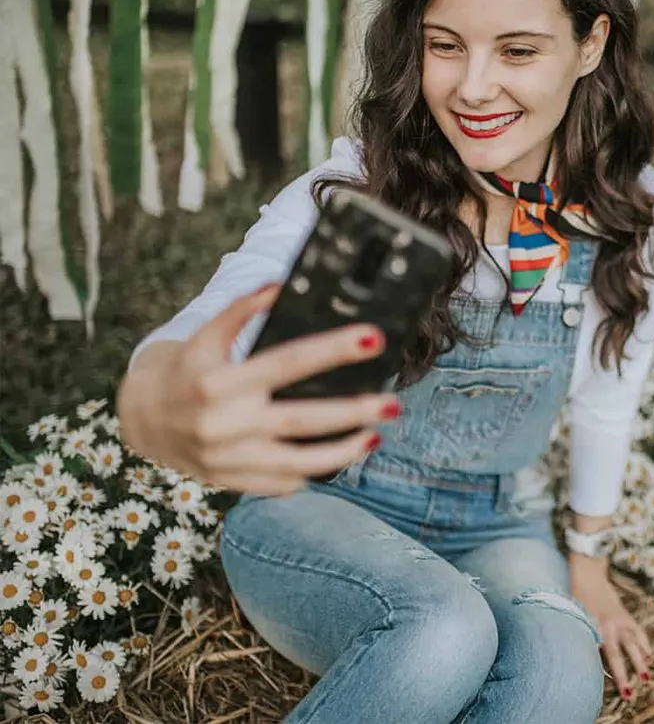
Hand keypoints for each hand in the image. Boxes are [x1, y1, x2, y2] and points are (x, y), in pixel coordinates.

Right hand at [116, 282, 398, 496]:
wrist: (142, 418)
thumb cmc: (187, 369)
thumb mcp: (206, 335)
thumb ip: (241, 311)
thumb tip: (281, 287)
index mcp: (218, 380)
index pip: (287, 361)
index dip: (332, 349)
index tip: (373, 339)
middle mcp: (223, 423)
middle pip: (301, 419)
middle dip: (353, 412)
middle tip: (393, 402)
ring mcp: (228, 459)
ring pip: (298, 463)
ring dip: (343, 451)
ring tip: (376, 435)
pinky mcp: (232, 481)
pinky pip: (282, 483)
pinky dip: (313, 470)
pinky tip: (340, 455)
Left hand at [570, 563, 652, 702]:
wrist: (588, 575)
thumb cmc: (577, 598)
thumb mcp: (576, 618)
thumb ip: (585, 637)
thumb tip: (589, 659)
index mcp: (597, 627)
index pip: (606, 655)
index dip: (612, 673)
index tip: (617, 686)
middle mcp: (611, 625)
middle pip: (623, 653)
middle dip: (628, 673)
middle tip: (633, 691)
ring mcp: (622, 620)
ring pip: (635, 643)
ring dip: (641, 661)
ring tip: (646, 678)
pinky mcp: (627, 615)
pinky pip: (639, 632)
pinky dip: (645, 644)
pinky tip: (649, 656)